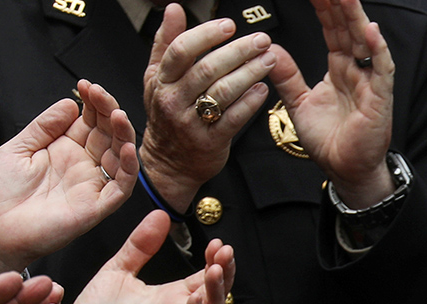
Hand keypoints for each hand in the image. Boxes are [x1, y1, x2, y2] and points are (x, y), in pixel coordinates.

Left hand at [0, 79, 137, 276]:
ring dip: (123, 134)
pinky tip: (126, 147)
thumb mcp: (16, 150)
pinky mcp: (95, 209)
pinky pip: (121, 188)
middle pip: (109, 135)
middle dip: (108, 111)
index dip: (93, 102)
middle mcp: (82, 167)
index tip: (86, 85)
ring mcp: (90, 187)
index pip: (90, 121)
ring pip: (121, 158)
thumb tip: (71, 104)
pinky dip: (129, 169)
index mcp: (64, 151)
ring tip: (116, 115)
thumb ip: (44, 127)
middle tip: (99, 94)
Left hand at [56, 210, 234, 303]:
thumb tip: (160, 214)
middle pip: (216, 296)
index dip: (215, 260)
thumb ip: (140, 245)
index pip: (205, 277)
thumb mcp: (119, 268)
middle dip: (225, 273)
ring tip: (215, 270)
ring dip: (217, 294)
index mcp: (170, 296)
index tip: (217, 242)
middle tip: (224, 251)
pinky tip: (193, 300)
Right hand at [139, 4, 274, 212]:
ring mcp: (191, 124)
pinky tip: (263, 90)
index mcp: (162, 81)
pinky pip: (233, 119)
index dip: (207, 35)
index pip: (182, 50)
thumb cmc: (167, 116)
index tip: (229, 26)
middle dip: (238, 51)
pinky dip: (250, 103)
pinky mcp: (210, 143)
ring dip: (249, 73)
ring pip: (222, 92)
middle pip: (207, 69)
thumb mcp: (157, 79)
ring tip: (268, 60)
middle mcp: (174, 101)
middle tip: (261, 41)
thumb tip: (173, 9)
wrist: (168, 165)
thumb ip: (166, 43)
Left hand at [269, 0, 393, 207]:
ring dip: (356, 17)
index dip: (324, 7)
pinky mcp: (379, 99)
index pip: (332, 29)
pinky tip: (370, 31)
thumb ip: (286, 77)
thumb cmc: (328, 140)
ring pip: (365, 42)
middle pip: (348, 28)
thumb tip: (269, 51)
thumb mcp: (299, 104)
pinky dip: (377, 50)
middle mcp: (357, 69)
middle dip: (339, 4)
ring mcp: (370, 81)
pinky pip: (381, 69)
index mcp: (339, 67)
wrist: (344, 170)